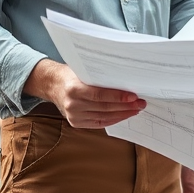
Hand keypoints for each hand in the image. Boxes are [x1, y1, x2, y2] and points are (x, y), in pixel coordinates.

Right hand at [23, 59, 145, 127]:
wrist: (52, 84)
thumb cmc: (70, 74)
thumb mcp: (82, 70)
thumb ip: (99, 76)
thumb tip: (125, 78)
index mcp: (73, 89)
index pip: (100, 95)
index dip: (118, 97)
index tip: (133, 97)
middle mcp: (72, 105)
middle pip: (104, 108)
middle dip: (125, 106)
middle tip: (141, 103)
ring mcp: (73, 116)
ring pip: (104, 117)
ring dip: (122, 114)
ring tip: (136, 109)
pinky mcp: (76, 123)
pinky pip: (99, 123)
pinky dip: (114, 119)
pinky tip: (124, 115)